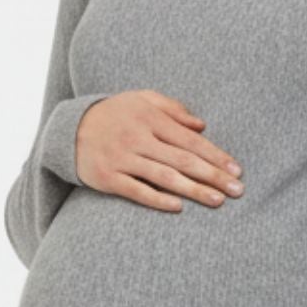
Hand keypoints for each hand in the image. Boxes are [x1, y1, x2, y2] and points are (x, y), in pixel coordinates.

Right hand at [75, 92, 245, 211]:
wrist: (69, 128)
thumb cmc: (114, 114)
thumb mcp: (141, 100)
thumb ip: (173, 109)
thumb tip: (202, 126)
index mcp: (150, 118)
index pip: (190, 140)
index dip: (215, 155)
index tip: (236, 170)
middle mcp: (138, 137)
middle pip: (183, 160)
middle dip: (213, 175)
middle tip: (237, 190)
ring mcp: (122, 158)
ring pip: (164, 177)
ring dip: (193, 190)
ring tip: (217, 201)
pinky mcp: (107, 177)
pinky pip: (136, 190)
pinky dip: (158, 199)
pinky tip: (179, 206)